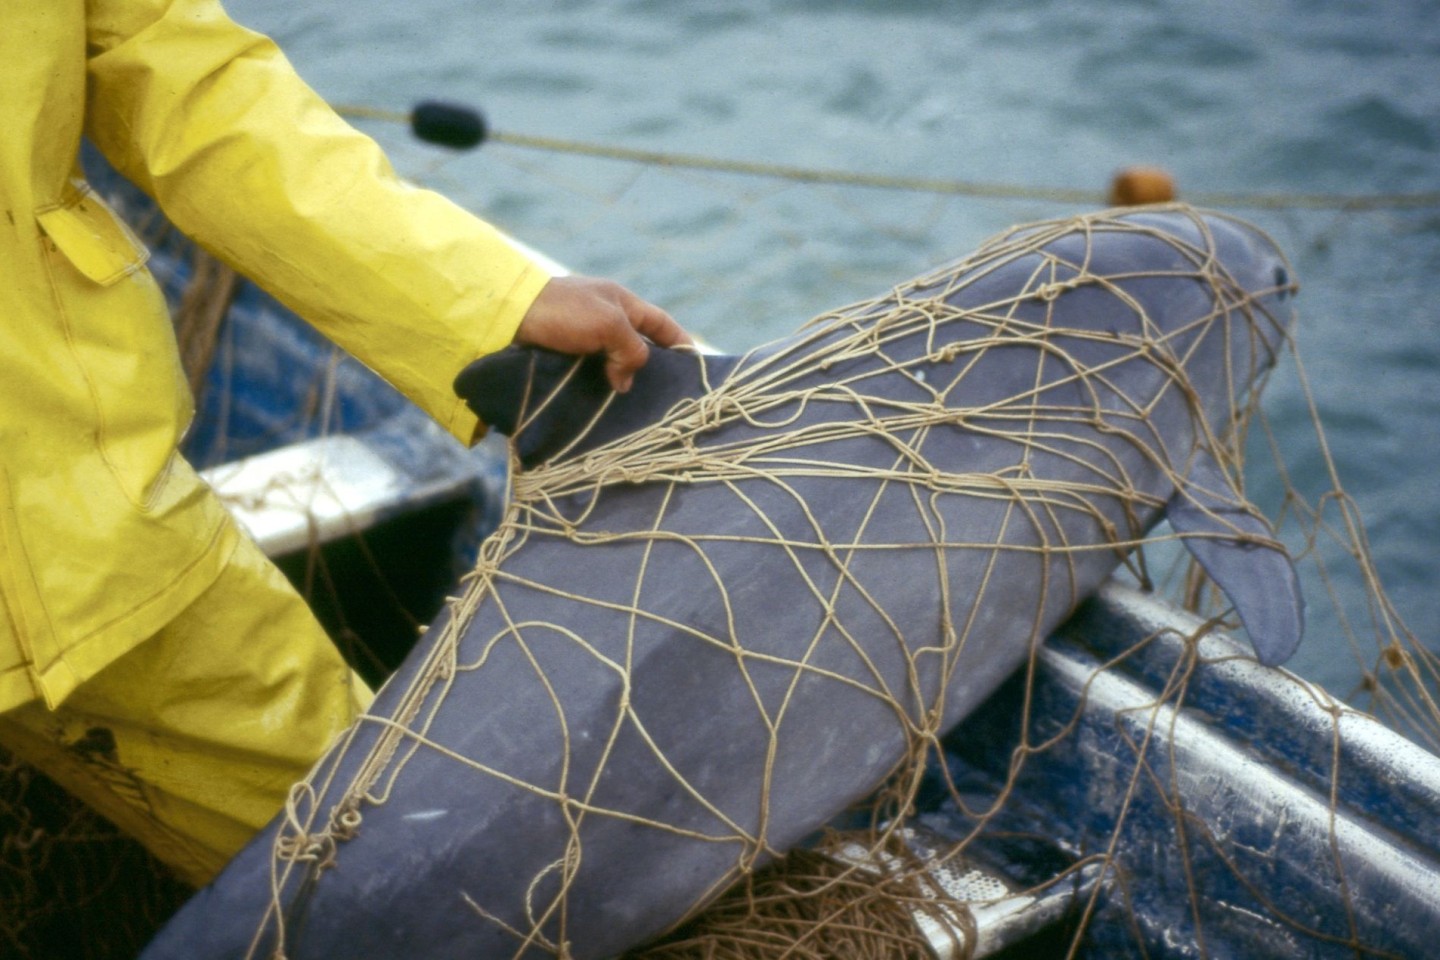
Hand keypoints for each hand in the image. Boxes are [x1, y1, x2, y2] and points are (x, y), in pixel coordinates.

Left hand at [514, 275, 690, 392]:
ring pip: (613, 364)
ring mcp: (583, 336)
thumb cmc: (564, 311)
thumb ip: (631, 350)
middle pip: (638, 347)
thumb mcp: (609, 325)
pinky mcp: (563, 354)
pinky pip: (590, 373)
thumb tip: (626, 381)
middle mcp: (605, 318)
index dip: (680, 343)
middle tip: (661, 398)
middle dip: (650, 370)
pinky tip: (601, 405)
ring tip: (631, 410)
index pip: (662, 324)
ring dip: (621, 383)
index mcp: (622, 302)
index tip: (694, 367)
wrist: (508, 313)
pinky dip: (598, 387)